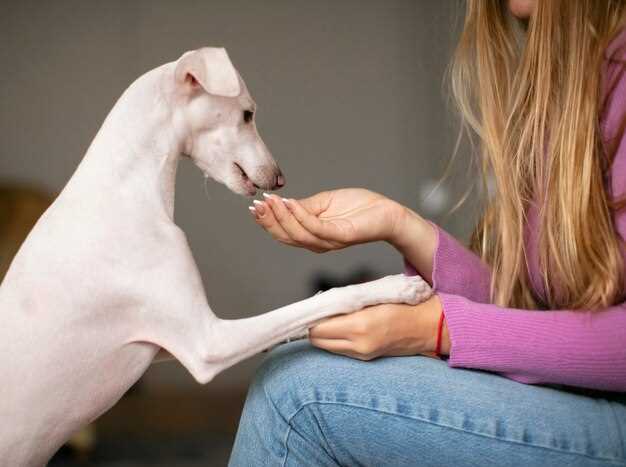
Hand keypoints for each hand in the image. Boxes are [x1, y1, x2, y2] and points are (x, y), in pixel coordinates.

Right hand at [248, 188, 405, 252]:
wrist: (386, 212)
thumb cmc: (358, 207)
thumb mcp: (324, 203)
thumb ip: (304, 207)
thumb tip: (282, 204)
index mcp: (312, 236)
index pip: (284, 232)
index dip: (267, 221)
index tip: (254, 205)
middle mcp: (318, 243)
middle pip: (286, 237)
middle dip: (269, 221)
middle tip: (258, 205)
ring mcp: (329, 241)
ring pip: (298, 234)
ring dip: (281, 217)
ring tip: (271, 201)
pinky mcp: (340, 235)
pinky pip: (315, 228)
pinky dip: (300, 216)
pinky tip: (290, 203)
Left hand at [309, 295, 448, 360]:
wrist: (429, 326)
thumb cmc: (404, 304)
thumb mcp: (373, 298)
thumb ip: (347, 303)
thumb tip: (323, 305)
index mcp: (360, 326)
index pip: (318, 329)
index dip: (311, 319)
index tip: (312, 309)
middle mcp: (359, 344)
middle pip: (318, 341)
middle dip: (314, 328)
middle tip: (319, 314)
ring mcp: (363, 354)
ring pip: (327, 348)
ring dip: (325, 335)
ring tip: (332, 320)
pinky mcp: (367, 359)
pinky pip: (341, 351)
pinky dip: (336, 340)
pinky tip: (343, 329)